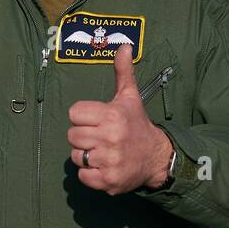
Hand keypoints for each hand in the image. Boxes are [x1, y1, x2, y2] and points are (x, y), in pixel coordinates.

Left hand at [67, 47, 174, 194]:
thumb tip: (124, 46)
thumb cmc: (137, 124)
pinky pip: (83, 177)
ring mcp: (110, 161)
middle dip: (82, 136)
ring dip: (85, 155)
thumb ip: (123, 72)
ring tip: (100, 151)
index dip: (82, 116)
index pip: (74, 113)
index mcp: (112, 115)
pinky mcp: (109, 181)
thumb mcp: (130, 97)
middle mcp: (110, 138)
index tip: (95, 119)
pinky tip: (102, 166)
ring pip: (76, 157)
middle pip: (72, 135)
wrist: (156, 157)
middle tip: (98, 136)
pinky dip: (89, 174)